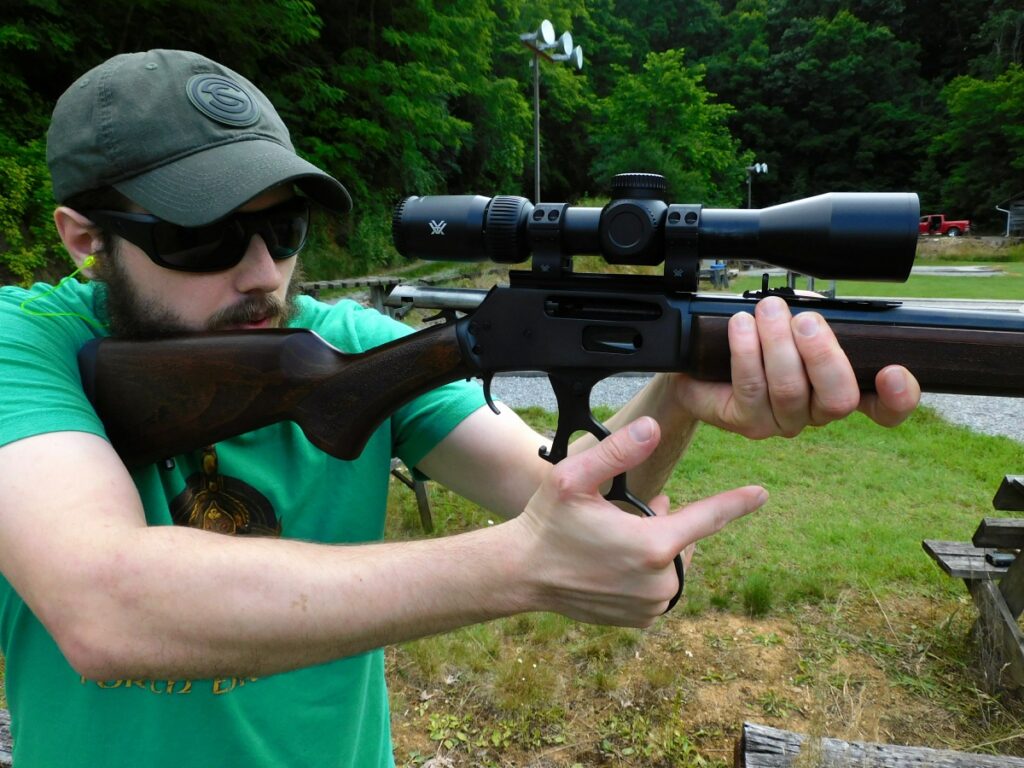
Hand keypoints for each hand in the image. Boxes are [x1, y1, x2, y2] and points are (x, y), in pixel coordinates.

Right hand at [513, 416, 766, 626]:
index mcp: (652, 544)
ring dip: (660, 549)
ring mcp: (649, 604)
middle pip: (687, 542)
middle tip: (642, 512)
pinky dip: (649, 574)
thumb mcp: (575, 477)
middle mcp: (658, 580)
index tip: (762, 493)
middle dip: (672, 525)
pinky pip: (659, 590)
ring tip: (627, 536)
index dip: (737, 502)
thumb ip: (617, 451)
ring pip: (674, 567)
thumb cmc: (548, 522)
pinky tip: (619, 564)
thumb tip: (652, 427)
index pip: (708, 518)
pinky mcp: (639, 619)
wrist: (522, 572)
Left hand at [673, 296, 920, 437]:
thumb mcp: (793, 328)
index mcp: (839, 390)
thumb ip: (815, 324)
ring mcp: (782, 422)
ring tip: (768, 310)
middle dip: (822, 355)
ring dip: (777, 343)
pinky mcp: (746, 422)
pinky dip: (746, 351)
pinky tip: (741, 326)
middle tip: (806, 321)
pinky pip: (750, 388)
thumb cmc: (757, 343)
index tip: (892, 371)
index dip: (898, 398)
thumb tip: (814, 310)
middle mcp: (816, 413)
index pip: (884, 408)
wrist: (702, 367)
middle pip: (837, 398)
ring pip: (789, 390)